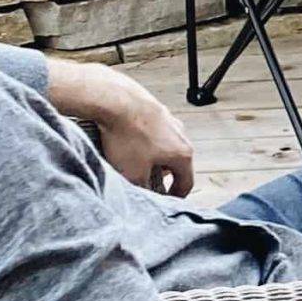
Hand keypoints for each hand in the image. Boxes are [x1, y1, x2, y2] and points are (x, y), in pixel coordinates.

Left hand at [47, 59, 195, 195]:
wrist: (114, 99)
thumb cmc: (127, 135)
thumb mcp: (133, 173)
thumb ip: (143, 188)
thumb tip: (144, 194)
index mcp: (182, 153)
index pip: (187, 181)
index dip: (176, 196)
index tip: (167, 201)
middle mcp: (180, 134)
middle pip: (176, 162)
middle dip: (162, 175)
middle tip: (147, 182)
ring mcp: (168, 118)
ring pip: (164, 144)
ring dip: (153, 155)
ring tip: (133, 160)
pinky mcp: (153, 108)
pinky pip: (152, 130)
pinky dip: (143, 139)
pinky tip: (126, 140)